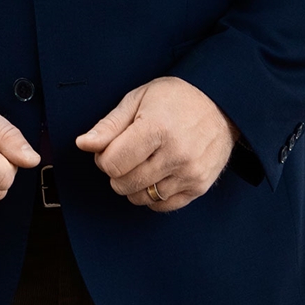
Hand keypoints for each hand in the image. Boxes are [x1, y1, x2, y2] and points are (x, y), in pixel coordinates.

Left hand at [75, 77, 237, 211]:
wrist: (221, 103)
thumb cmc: (175, 98)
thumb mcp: (138, 99)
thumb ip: (109, 125)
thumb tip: (83, 144)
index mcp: (157, 128)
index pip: (112, 164)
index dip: (103, 157)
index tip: (111, 146)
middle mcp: (176, 154)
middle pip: (124, 184)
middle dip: (116, 172)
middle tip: (127, 153)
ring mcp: (190, 173)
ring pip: (141, 198)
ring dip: (133, 185)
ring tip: (143, 162)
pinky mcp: (199, 186)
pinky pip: (162, 206)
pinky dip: (152, 195)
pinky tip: (156, 174)